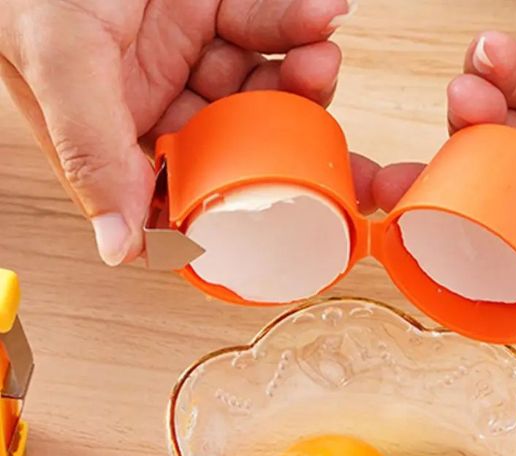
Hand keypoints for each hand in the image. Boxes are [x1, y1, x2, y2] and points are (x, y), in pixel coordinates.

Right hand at [0, 0, 377, 265]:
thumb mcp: (58, 59)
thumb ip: (90, 150)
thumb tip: (118, 249)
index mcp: (118, 135)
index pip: (184, 191)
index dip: (237, 209)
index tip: (293, 219)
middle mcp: (159, 102)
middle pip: (242, 145)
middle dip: (294, 149)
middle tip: (334, 156)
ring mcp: (188, 55)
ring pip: (262, 87)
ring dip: (302, 81)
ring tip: (319, 64)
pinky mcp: (210, 7)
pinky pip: (264, 22)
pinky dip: (296, 22)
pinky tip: (320, 16)